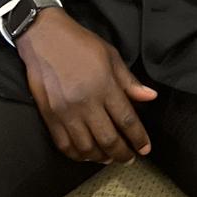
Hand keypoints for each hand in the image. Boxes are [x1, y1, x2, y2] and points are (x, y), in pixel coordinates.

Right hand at [17, 9, 156, 163]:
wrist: (45, 38)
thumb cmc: (81, 44)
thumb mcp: (111, 56)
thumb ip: (129, 81)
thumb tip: (150, 97)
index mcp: (104, 86)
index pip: (127, 120)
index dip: (138, 138)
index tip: (146, 148)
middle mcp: (86, 102)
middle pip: (108, 139)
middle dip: (123, 153)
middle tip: (130, 158)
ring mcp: (66, 112)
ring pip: (86, 147)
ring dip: (101, 157)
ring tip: (110, 157)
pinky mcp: (49, 116)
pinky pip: (64, 145)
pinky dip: (78, 155)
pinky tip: (87, 154)